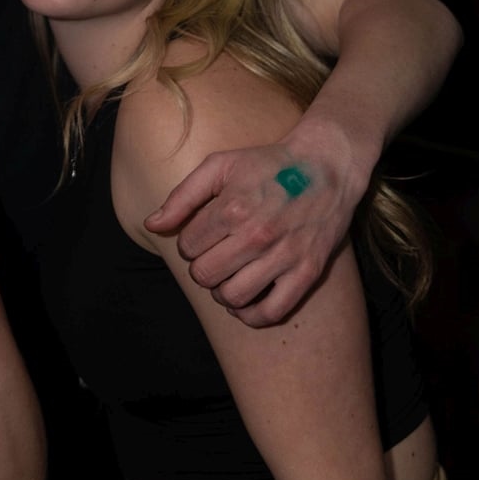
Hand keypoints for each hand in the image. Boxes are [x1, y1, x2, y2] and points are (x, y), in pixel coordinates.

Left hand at [144, 120, 361, 325]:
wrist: (326, 164)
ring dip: (221, 292)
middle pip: (205, 275)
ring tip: (226, 277)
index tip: (202, 236)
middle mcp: (257, 235)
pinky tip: (244, 303)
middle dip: (201, 269)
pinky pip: (272, 312)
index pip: (188, 248)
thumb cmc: (267, 163)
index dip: (189, 244)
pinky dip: (251, 315)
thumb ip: (182, 196)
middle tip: (212, 257)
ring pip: (233, 297)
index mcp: (232, 208)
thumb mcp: (220, 165)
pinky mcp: (308, 272)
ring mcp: (285, 256)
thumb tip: (152, 225)